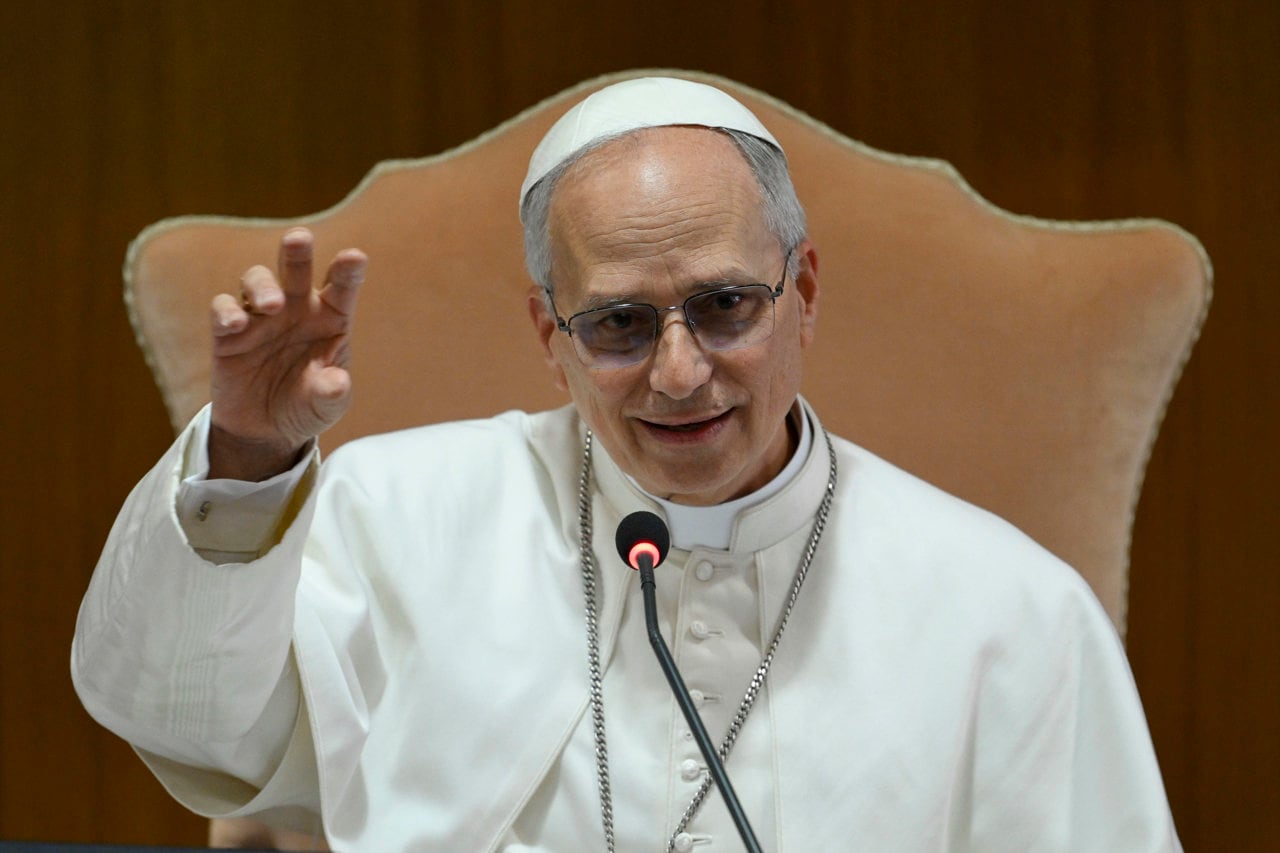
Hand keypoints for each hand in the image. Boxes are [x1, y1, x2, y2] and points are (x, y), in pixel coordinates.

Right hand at [207, 227, 366, 480]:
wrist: (266, 431)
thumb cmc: (307, 406)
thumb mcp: (326, 406)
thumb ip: (333, 393)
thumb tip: (337, 382)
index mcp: (330, 317)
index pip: (342, 287)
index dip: (348, 270)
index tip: (355, 257)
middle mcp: (296, 308)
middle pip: (296, 269)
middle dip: (297, 252)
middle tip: (299, 239)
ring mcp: (260, 316)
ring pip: (257, 280)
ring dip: (263, 286)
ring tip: (272, 305)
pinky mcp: (228, 333)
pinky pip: (223, 309)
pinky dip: (227, 311)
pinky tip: (236, 324)